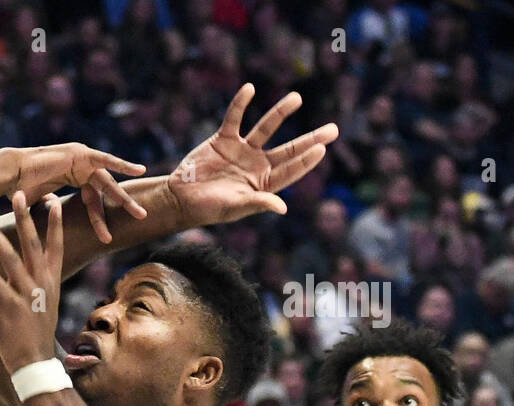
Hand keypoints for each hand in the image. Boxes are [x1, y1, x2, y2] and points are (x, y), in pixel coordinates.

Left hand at [0, 190, 62, 373]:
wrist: (34, 362)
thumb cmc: (35, 335)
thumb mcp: (43, 304)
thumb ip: (36, 284)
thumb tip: (29, 270)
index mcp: (51, 282)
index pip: (56, 246)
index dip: (55, 223)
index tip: (53, 200)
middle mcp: (42, 283)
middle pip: (34, 243)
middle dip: (25, 217)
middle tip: (18, 193)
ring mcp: (27, 294)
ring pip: (10, 257)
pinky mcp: (9, 306)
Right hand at [12, 143, 146, 243]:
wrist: (11, 174)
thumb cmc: (20, 189)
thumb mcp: (41, 203)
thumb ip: (51, 207)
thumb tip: (50, 220)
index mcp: (74, 178)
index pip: (92, 201)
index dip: (99, 220)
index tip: (106, 238)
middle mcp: (81, 167)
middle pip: (106, 190)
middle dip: (123, 205)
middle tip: (142, 217)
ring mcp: (82, 159)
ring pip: (108, 180)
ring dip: (124, 194)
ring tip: (140, 208)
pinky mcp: (81, 154)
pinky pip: (105, 161)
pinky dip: (122, 165)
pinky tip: (139, 170)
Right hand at [168, 83, 336, 224]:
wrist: (180, 198)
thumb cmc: (208, 209)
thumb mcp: (234, 208)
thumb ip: (257, 203)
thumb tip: (282, 207)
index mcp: (262, 184)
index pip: (290, 170)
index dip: (306, 160)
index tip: (321, 149)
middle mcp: (256, 165)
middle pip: (289, 149)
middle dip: (310, 139)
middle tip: (333, 130)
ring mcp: (241, 150)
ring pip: (265, 128)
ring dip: (280, 113)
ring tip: (296, 98)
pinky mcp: (223, 139)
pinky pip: (234, 118)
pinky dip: (240, 104)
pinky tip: (250, 89)